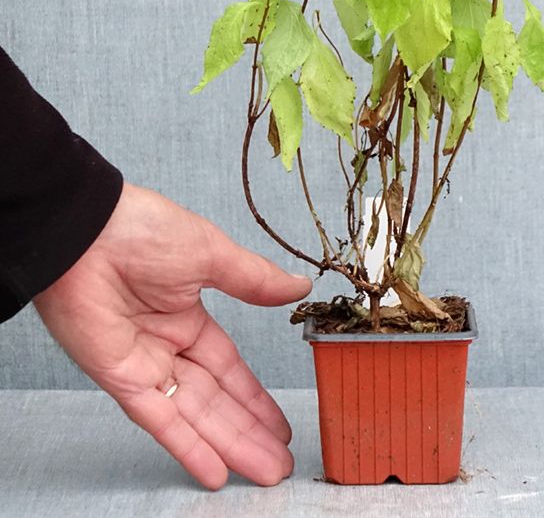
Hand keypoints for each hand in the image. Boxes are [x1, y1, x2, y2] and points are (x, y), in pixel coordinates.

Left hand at [33, 182, 311, 489]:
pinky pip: (158, 418)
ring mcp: (143, 365)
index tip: (278, 422)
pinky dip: (186, 445)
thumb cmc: (143, 229)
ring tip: (264, 471)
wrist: (87, 231)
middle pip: (216, 400)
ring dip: (229, 445)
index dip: (254, 397)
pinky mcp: (120, 377)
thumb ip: (255, 279)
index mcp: (187, 316)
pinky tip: (214, 469)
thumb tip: (298, 287)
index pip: (228, 368)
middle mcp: (166, 346)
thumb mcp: (213, 254)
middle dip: (249, 431)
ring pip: (195, 415)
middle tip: (280, 462)